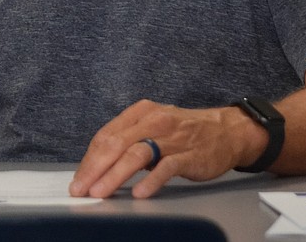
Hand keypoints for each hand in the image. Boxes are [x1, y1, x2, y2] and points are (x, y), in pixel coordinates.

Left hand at [69, 99, 260, 198]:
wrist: (227, 131)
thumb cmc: (185, 131)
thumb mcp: (153, 127)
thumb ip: (129, 140)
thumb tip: (100, 165)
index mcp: (140, 113)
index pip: (106, 135)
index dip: (89, 159)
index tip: (78, 179)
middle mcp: (153, 121)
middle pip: (117, 144)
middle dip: (95, 168)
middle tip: (80, 189)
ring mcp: (171, 137)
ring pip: (137, 154)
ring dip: (115, 175)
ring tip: (101, 192)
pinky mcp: (189, 154)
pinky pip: (167, 167)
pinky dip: (152, 180)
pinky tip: (140, 193)